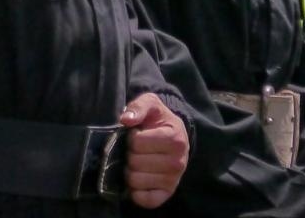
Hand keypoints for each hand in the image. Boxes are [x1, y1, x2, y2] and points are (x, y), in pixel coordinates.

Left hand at [119, 92, 188, 207]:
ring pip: (135, 181)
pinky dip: (136, 192)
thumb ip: (138, 106)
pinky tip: (139, 178)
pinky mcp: (167, 193)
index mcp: (175, 139)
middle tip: (137, 150)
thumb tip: (125, 119)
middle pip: (134, 162)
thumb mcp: (151, 104)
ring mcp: (173, 180)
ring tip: (138, 161)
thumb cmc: (159, 120)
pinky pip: (145, 200)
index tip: (138, 134)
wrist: (175, 135)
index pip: (136, 142)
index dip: (132, 137)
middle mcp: (178, 162)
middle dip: (130, 154)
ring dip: (130, 171)